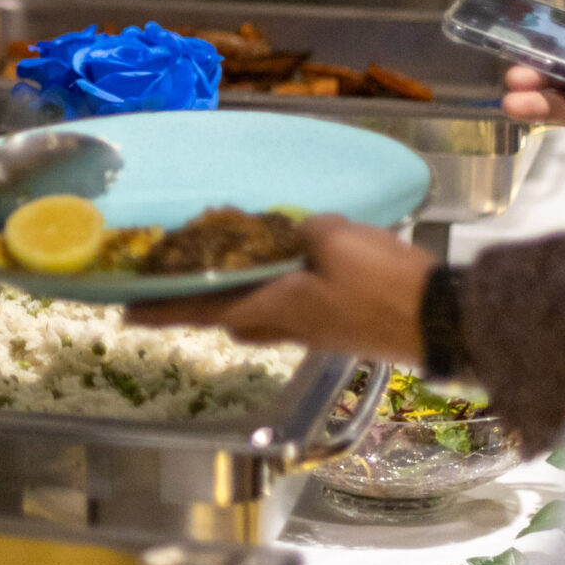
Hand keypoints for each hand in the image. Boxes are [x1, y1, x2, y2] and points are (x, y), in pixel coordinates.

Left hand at [125, 215, 435, 362]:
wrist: (439, 320)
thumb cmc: (380, 281)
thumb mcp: (335, 240)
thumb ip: (304, 232)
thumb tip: (296, 233)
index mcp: (271, 307)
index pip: (201, 308)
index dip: (161, 309)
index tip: (125, 312)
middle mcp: (284, 326)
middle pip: (228, 315)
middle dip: (203, 297)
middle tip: (186, 270)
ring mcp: (312, 332)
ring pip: (259, 314)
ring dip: (241, 291)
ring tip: (235, 259)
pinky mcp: (337, 329)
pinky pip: (289, 308)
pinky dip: (276, 287)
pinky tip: (289, 263)